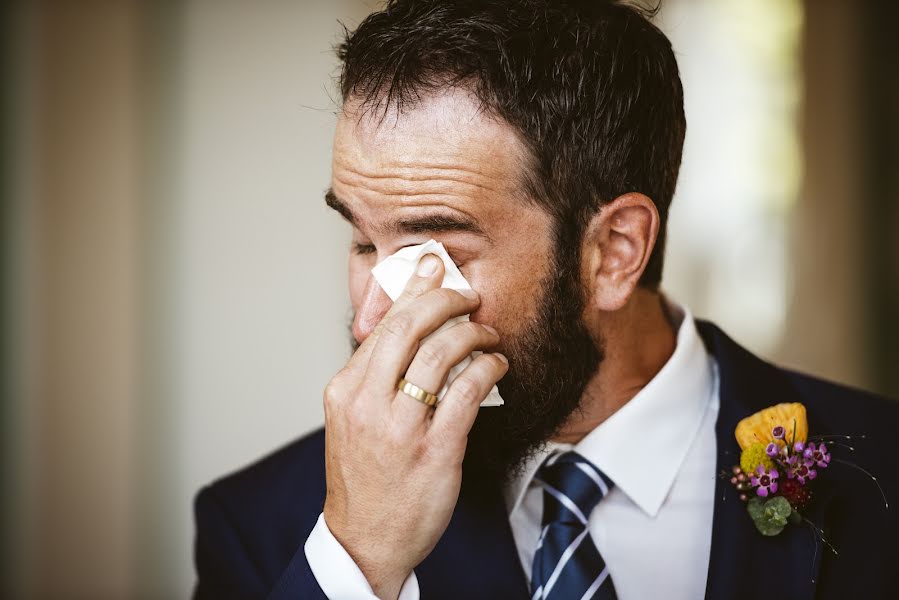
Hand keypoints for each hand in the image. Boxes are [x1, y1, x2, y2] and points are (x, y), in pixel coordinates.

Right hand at [322, 254, 507, 598]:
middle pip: (410, 328)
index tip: (434, 268)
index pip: (383, 325)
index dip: (414, 290)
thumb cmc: (364, 478)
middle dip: (446, 300)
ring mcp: (400, 428)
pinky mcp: (434, 451)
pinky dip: (487, 368)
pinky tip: (496, 364)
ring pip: (441, 354)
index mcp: (345, 390)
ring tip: (487, 333)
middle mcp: (367, 404)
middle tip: (469, 295)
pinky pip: (467, 392)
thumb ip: (376, 376)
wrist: (366, 540)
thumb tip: (410, 330)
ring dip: (473, 334)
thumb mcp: (353, 419)